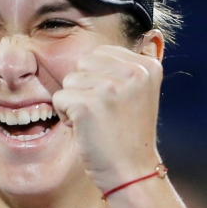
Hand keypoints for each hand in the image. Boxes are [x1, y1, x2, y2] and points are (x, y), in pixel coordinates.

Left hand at [52, 44, 162, 192]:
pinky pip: (59, 99)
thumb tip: (146, 35)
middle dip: (84, 89)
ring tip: (95, 123)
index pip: (101, 53)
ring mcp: (110, 87)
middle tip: (102, 115)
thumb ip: (133, 66)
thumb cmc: (129, 135)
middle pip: (82, 63)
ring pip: (69, 81)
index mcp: (147, 65)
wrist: (132, 172)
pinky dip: (65, 117)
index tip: (114, 105)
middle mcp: (132, 72)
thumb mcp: (141, 93)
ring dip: (74, 103)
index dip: (98, 79)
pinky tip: (85, 130)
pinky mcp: (89, 104)